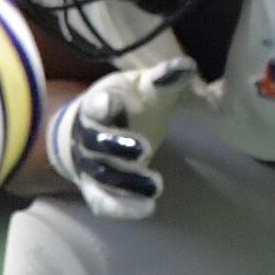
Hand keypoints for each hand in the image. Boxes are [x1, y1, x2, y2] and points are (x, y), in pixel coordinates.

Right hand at [48, 58, 201, 221]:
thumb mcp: (142, 87)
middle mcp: (87, 136)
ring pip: (100, 176)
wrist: (92, 130)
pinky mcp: (95, 189)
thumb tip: (187, 65)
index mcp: (97, 105)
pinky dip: (123, 207)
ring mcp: (88, 165)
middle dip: (116, 147)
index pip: (94, 105)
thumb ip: (163, 80)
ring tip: (156, 185)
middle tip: (143, 150)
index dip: (102, 105)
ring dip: (126, 182)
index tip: (111, 102)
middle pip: (95, 143)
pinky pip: (104, 202)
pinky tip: (148, 208)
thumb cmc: (124, 104)